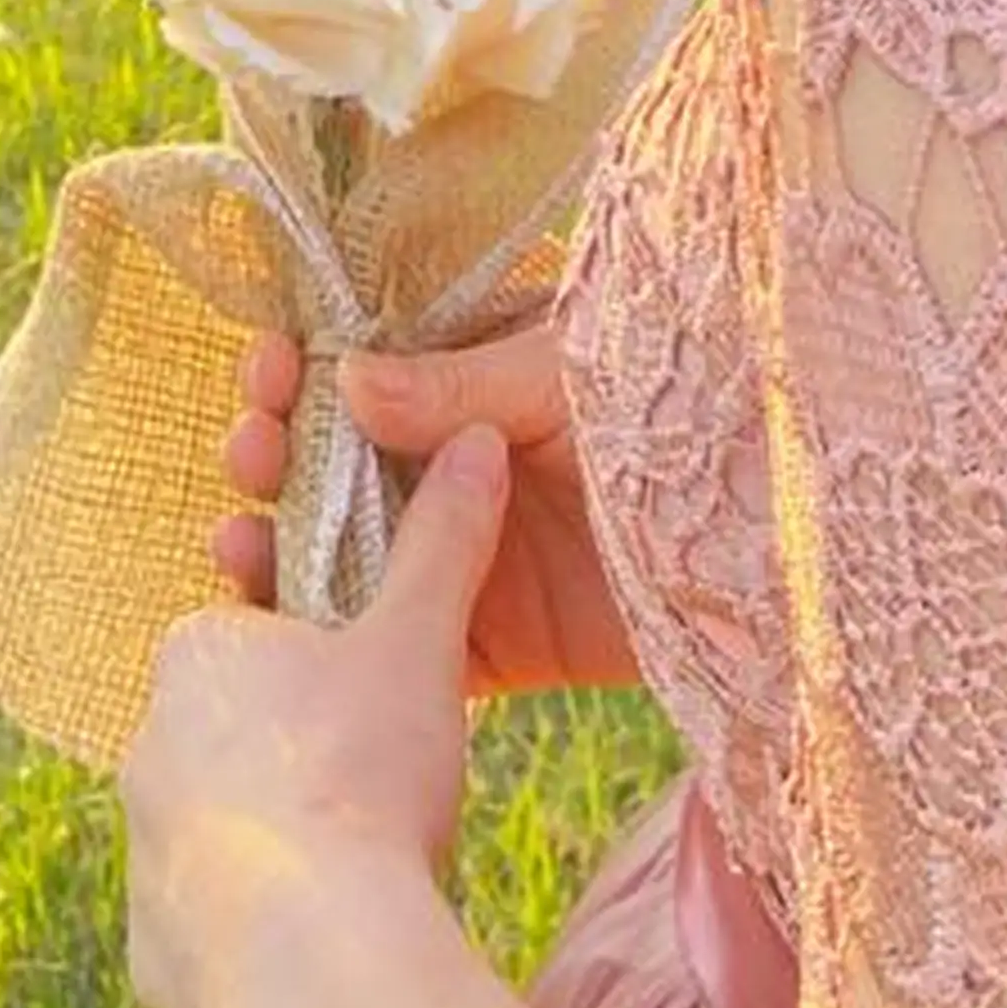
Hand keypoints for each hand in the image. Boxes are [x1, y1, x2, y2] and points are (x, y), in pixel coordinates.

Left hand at [121, 421, 504, 1007]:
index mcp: (197, 653)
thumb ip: (443, 541)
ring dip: (280, 840)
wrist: (316, 967)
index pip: (258, 633)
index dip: (325, 660)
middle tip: (383, 781)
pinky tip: (324, 939)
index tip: (377, 695)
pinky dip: (259, 929)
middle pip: (238, 731)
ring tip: (365, 867)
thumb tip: (479, 439)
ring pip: (222, 829)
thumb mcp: (419, 644)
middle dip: (301, 751)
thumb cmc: (363, 778)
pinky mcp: (151, 951)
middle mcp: (145, 745)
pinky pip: (209, 926)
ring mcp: (141, 855)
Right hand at [214, 314, 645, 695]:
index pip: (358, 364)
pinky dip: (331, 640)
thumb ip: (458, 383)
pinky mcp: (492, 642)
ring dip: (279, 547)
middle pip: (333, 462)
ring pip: (345, 554)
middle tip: (249, 451)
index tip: (264, 366)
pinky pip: (396, 643)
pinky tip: (278, 626)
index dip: (300, 365)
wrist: (772, 528)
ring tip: (234, 543)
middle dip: (275, 453)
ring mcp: (465, 555)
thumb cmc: (677, 404)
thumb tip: (343, 378)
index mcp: (470, 375)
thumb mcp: (562, 371)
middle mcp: (453, 463)